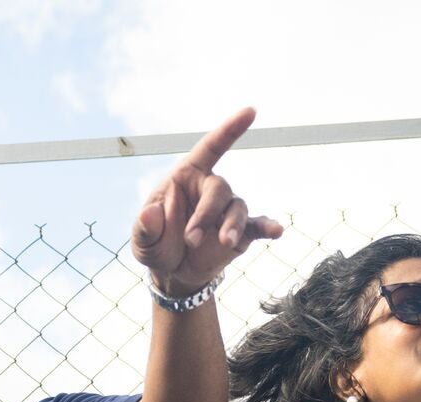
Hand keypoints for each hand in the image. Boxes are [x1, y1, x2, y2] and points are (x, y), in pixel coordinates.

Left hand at [131, 107, 283, 296]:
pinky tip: (277, 231)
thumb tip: (150, 213)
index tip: (251, 112)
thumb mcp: (142, 238)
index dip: (229, 130)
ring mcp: (228, 210)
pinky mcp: (241, 233)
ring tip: (224, 243)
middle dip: (207, 213)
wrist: (173, 271)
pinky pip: (257, 226)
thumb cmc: (156, 244)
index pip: (210, 148)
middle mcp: (211, 188)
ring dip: (231, 225)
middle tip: (191, 239)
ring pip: (238, 208)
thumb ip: (144, 227)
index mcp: (187, 176)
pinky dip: (268, 227)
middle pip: (220, 189)